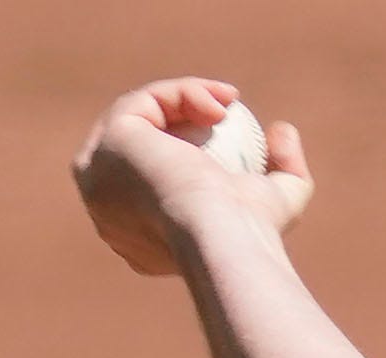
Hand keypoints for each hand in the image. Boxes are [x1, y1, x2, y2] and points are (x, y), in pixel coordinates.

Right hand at [71, 77, 312, 276]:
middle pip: (141, 141)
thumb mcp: (282, 202)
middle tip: (229, 108)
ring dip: (186, 97)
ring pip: (140, 116)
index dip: (193, 144)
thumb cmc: (251, 232)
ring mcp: (100, 175)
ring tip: (229, 101)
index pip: (155, 175)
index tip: (235, 130)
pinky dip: (182, 92)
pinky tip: (221, 103)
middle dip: (183, 115)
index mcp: (135, 233)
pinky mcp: (107, 144)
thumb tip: (281, 131)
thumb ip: (286, 169)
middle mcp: (108, 207)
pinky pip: (144, 102)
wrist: (224, 237)